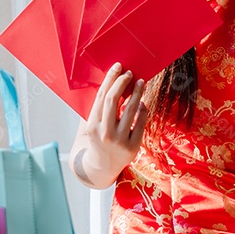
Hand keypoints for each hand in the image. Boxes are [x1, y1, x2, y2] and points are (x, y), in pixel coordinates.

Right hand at [70, 63, 147, 188]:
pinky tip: (142, 102)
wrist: (102, 166)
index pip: (101, 96)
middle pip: (114, 100)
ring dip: (137, 93)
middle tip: (130, 73)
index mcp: (92, 125)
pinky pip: (140, 123)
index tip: (118, 67)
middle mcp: (104, 132)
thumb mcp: (92, 124)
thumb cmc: (98, 138)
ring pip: (130, 110)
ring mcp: (119, 141)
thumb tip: (109, 81)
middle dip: (122, 83)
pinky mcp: (132, 147)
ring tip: (141, 82)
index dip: (110, 79)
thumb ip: (99, 107)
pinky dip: (142, 110)